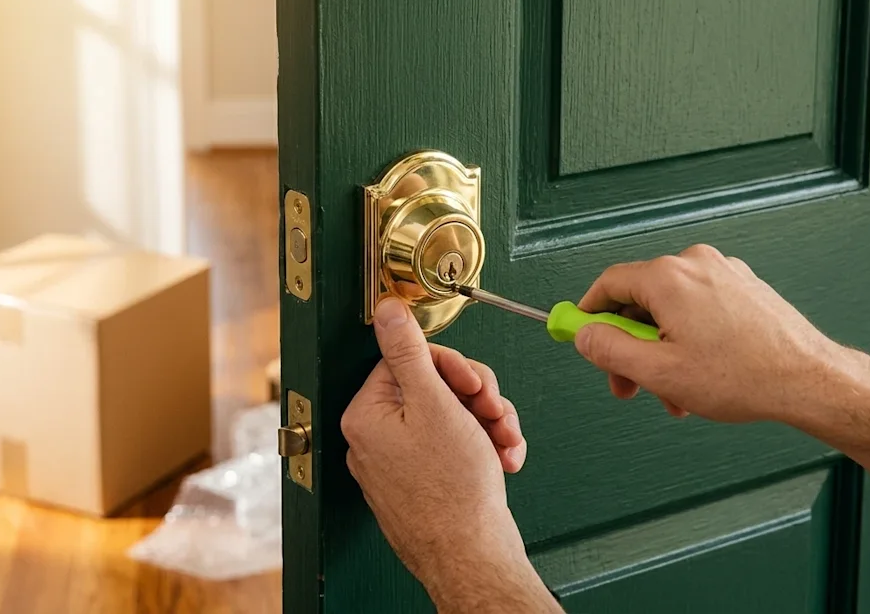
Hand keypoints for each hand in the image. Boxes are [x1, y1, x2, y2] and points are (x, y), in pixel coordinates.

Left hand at [342, 298, 555, 611]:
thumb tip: (386, 310)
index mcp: (366, 415)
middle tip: (494, 413)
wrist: (472, 558)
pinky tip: (500, 460)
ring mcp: (396, 464)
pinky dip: (480, 448)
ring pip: (447, 417)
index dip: (451, 368)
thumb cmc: (453, 493)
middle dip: (474, 398)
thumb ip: (409, 352)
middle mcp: (373, 439)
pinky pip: (450, 448)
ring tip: (503, 442)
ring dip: (485, 423)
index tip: (474, 386)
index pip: (407, 360)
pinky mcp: (419, 483)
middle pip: (431, 388)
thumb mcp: (435, 404)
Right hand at [574, 244, 841, 422]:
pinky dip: (690, 340)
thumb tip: (585, 336)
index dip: (589, 314)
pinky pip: (699, 310)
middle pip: (640, 300)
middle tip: (628, 384)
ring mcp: (723, 273)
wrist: (811, 380)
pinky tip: (700, 377)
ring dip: (662, 351)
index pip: (609, 284)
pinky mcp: (744, 287)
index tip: (579, 335)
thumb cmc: (744, 376)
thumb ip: (609, 350)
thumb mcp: (657, 371)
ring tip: (675, 392)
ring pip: (671, 311)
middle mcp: (695, 265)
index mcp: (668, 277)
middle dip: (630, 346)